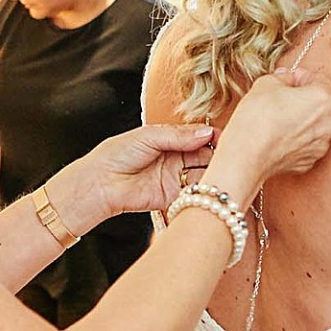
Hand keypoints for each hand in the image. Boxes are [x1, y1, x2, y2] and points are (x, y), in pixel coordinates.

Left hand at [65, 124, 217, 225]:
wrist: (100, 183)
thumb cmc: (117, 154)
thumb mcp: (149, 136)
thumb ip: (178, 135)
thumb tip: (206, 132)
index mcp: (172, 139)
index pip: (201, 136)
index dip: (215, 137)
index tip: (227, 139)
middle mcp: (178, 158)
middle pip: (207, 156)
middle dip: (219, 157)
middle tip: (230, 158)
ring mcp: (177, 178)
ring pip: (204, 175)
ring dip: (214, 175)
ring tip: (223, 173)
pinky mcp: (173, 197)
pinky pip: (193, 194)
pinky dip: (202, 191)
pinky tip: (209, 187)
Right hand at [213, 70, 330, 188]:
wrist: (247, 155)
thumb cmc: (257, 119)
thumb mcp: (266, 83)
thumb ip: (282, 77)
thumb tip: (286, 78)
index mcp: (323, 99)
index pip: (321, 80)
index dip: (303, 77)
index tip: (290, 79)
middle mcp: (328, 123)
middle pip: (320, 104)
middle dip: (304, 99)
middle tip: (282, 98)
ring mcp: (320, 145)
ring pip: (314, 125)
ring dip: (301, 120)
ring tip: (278, 119)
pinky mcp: (309, 161)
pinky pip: (307, 144)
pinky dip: (296, 138)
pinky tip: (279, 136)